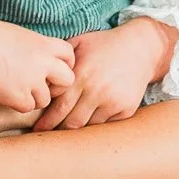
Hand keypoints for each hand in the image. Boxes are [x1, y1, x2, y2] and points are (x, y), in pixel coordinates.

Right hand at [0, 16, 76, 112]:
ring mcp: (31, 80)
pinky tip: (6, 93)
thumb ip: (35, 49)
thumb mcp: (19, 35)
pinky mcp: (17, 95)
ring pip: (46, 99)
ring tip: (16, 87)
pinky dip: (18, 104)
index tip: (52, 68)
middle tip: (42, 85)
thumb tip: (40, 63)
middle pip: (67, 80)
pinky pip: (27, 108)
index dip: (63, 64)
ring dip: (34, 97)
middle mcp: (43, 62)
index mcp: (44, 43)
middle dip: (57, 85)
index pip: (69, 55)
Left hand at [32, 18, 175, 129]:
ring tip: (64, 130)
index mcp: (81, 75)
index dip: (46, 120)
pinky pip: (105, 124)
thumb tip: (40, 75)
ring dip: (76, 128)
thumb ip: (60, 59)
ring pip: (87, 126)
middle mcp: (96, 91)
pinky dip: (95, 123)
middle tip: (46, 135)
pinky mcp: (125, 109)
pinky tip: (89, 119)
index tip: (37, 126)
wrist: (141, 47)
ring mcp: (112, 102)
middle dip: (56, 130)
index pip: (57, 107)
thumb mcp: (79, 43)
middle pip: (70, 122)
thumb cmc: (105, 44)